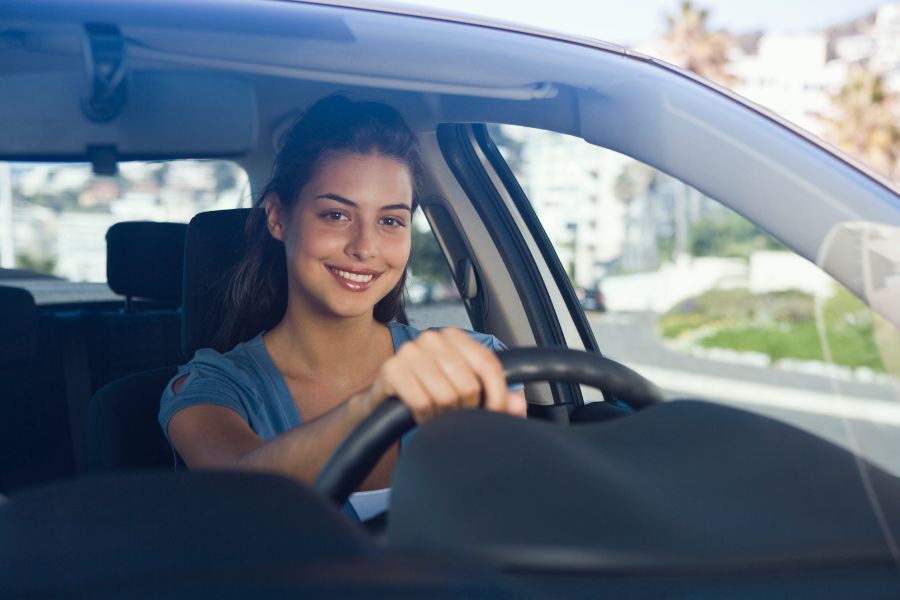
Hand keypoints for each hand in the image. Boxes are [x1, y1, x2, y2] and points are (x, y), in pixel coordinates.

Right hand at [362, 328, 526, 422]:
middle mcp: (432, 338)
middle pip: (468, 384)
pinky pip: (422, 402)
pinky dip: (426, 418)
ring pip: (446, 396)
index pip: (489, 365)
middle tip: (458, 417)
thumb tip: (518, 406)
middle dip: (467, 410)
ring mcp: (410, 351)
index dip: (497, 395)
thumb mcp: (466, 394)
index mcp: (455, 336)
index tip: (495, 414)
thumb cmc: (432, 394)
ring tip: (440, 418)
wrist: (387, 400)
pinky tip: (423, 418)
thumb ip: (497, 399)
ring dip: (445, 417)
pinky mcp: (392, 369)